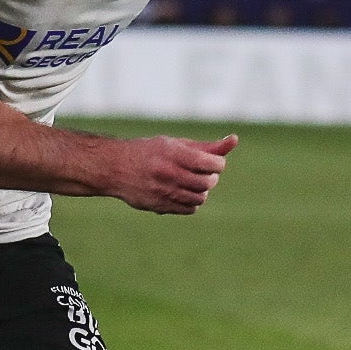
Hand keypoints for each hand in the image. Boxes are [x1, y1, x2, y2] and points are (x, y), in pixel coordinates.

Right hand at [108, 134, 237, 214]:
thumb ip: (206, 146)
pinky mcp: (159, 206)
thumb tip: (234, 140)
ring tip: (192, 182)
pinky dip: (192, 202)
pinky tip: (183, 192)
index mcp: (173, 153)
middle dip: (211, 178)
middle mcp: (168, 172)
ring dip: (201, 190)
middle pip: (207, 182)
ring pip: (200, 198)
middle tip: (204, 172)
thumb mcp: (176, 144)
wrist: (115, 167)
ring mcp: (163, 191)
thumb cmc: (150, 152)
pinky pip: (189, 209)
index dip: (218, 164)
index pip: (210, 163)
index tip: (214, 162)